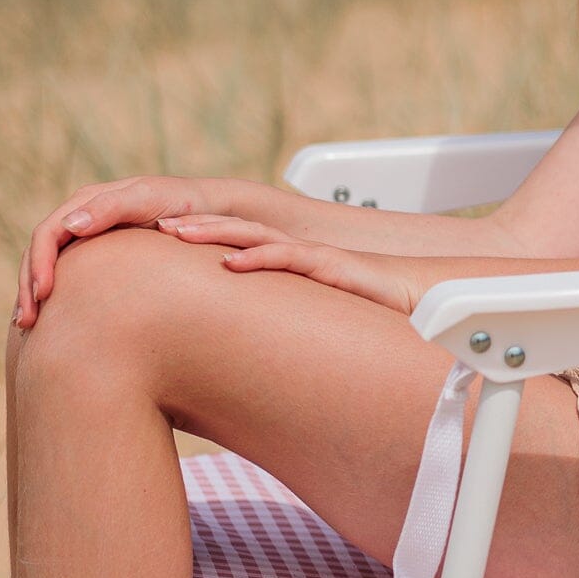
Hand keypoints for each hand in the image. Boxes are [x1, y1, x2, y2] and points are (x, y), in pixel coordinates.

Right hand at [16, 176, 223, 327]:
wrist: (206, 209)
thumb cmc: (180, 204)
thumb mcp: (147, 200)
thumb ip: (110, 208)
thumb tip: (69, 226)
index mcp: (86, 202)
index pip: (47, 233)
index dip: (39, 264)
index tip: (43, 294)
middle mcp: (80, 217)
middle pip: (39, 252)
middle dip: (27, 286)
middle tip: (26, 321)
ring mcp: (87, 237)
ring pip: (47, 265)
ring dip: (32, 294)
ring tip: (28, 327)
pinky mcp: (98, 255)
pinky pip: (66, 274)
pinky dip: (52, 296)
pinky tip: (50, 322)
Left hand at [158, 216, 430, 313]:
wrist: (427, 303)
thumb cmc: (373, 317)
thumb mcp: (313, 321)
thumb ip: (281, 325)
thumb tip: (247, 354)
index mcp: (285, 262)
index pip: (231, 243)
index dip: (194, 238)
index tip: (153, 240)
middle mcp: (294, 253)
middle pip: (232, 231)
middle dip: (191, 225)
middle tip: (151, 223)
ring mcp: (313, 256)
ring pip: (254, 236)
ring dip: (212, 233)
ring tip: (174, 232)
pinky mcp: (334, 268)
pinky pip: (292, 259)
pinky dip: (260, 259)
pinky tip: (231, 265)